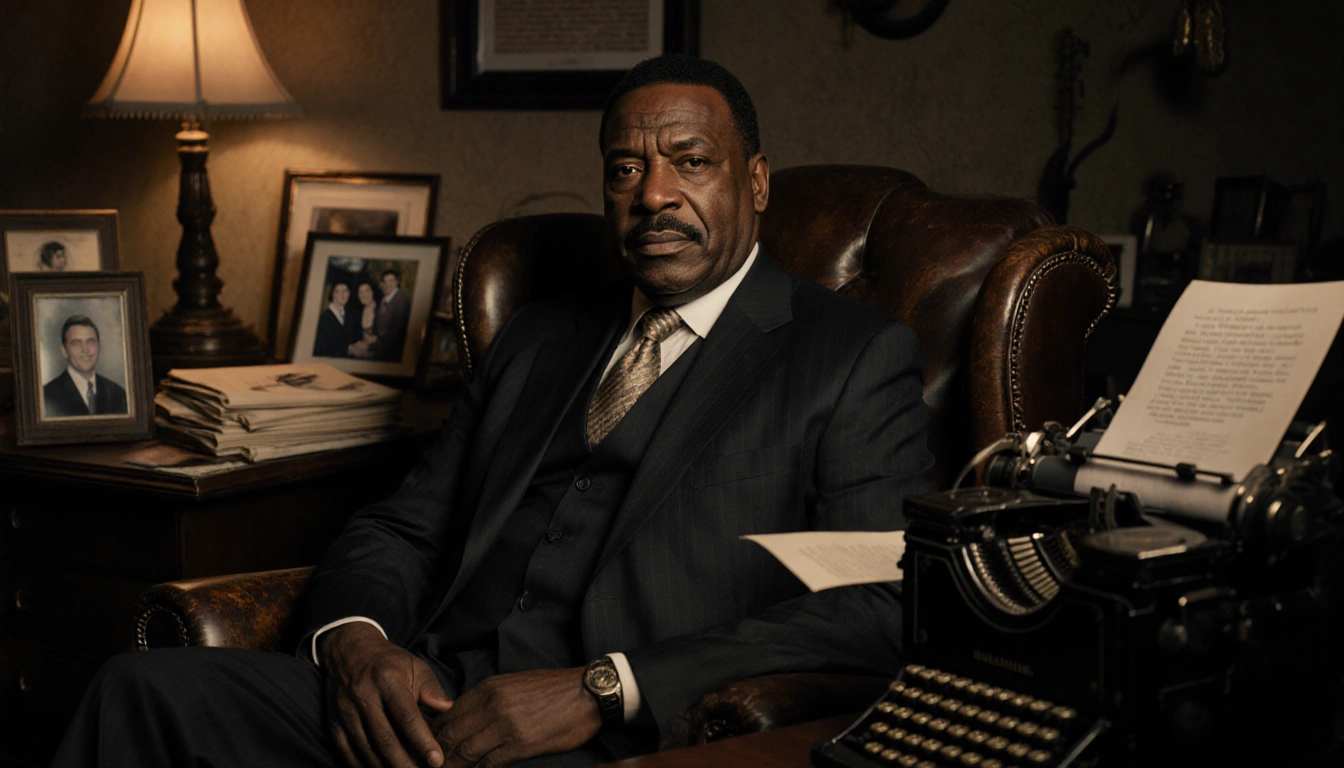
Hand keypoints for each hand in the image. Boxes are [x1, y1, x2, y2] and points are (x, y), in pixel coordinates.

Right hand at [319, 622, 453, 767]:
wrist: (350, 652)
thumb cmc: (389, 663)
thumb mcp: (415, 667)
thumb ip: (433, 690)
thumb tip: (449, 711)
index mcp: (388, 680)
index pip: (407, 716)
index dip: (422, 741)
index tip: (436, 760)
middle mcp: (364, 696)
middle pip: (385, 739)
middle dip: (404, 764)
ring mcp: (346, 712)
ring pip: (365, 749)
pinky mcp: (333, 723)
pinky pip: (346, 752)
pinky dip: (361, 767)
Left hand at [432, 667, 601, 766]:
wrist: (589, 692)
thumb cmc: (554, 689)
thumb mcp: (513, 685)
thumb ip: (487, 700)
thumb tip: (466, 719)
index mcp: (488, 689)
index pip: (447, 716)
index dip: (433, 737)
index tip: (430, 751)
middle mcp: (491, 704)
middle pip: (449, 736)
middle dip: (436, 756)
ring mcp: (505, 725)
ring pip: (464, 752)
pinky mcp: (520, 744)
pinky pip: (488, 764)